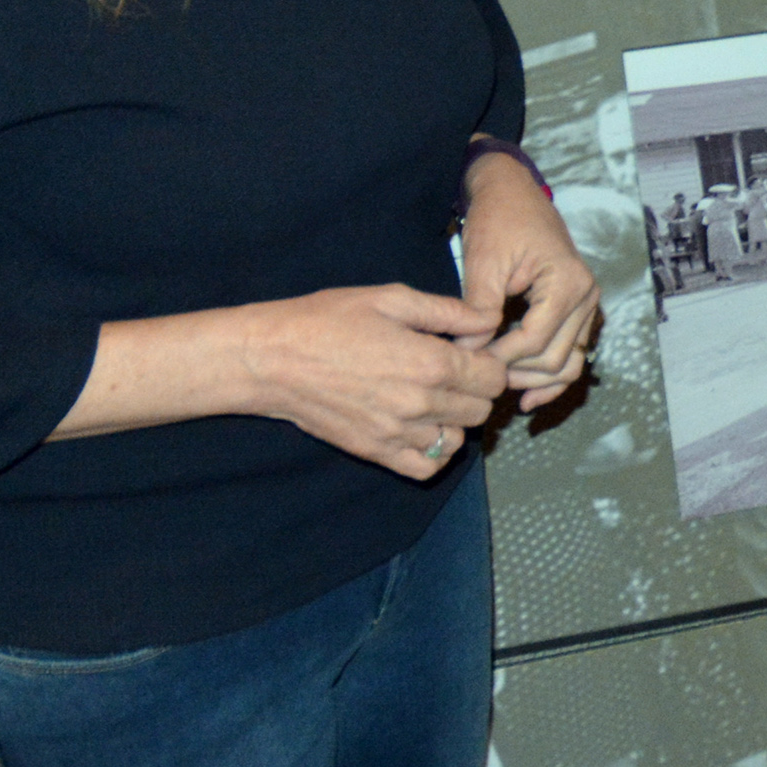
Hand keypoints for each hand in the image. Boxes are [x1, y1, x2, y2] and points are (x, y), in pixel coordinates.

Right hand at [235, 283, 511, 476]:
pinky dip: (433, 452)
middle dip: (476, 390)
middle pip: (481, 410)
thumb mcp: (391, 298)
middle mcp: (420, 403)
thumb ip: (448, 311)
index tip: (471, 352)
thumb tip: (487, 320)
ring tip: (434, 398)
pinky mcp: (376, 452)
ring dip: (455, 420)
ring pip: (457, 440)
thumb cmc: (328, 321)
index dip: (489, 362)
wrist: (273, 360)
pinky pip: (427, 467)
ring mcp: (397, 433)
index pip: (494, 378)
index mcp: (430, 362)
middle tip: (453, 372)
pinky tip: (422, 428)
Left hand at [460, 151, 599, 408]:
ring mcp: (586, 306)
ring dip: (535, 382)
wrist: (513, 194)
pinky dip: (551, 378)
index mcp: (568, 282)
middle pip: (554, 358)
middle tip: (476, 376)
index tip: (466, 364)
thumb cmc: (499, 220)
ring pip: (569, 364)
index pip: (535, 340)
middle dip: (515, 373)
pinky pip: (572, 354)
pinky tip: (527, 397)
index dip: (500, 359)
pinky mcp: (577, 312)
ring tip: (497, 388)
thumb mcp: (484, 260)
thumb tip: (468, 353)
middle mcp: (586, 297)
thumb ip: (479, 308)